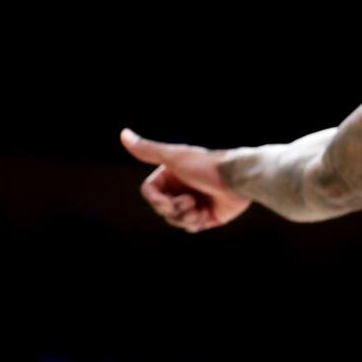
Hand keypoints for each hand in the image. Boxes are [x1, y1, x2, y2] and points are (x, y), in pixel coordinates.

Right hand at [120, 128, 249, 232]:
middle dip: (174, 209)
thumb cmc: (207, 166)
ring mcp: (194, 202)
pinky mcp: (207, 215)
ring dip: (184, 217)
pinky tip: (206, 213)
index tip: (169, 200)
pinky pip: (190, 227)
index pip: (150, 193)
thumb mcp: (174, 157)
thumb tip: (123, 133)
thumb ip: (148, 150)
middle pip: (161, 208)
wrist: (239, 180)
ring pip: (174, 220)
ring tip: (199, 207)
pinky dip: (195, 223)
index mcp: (171, 174)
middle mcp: (181, 187)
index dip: (157, 200)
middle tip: (190, 201)